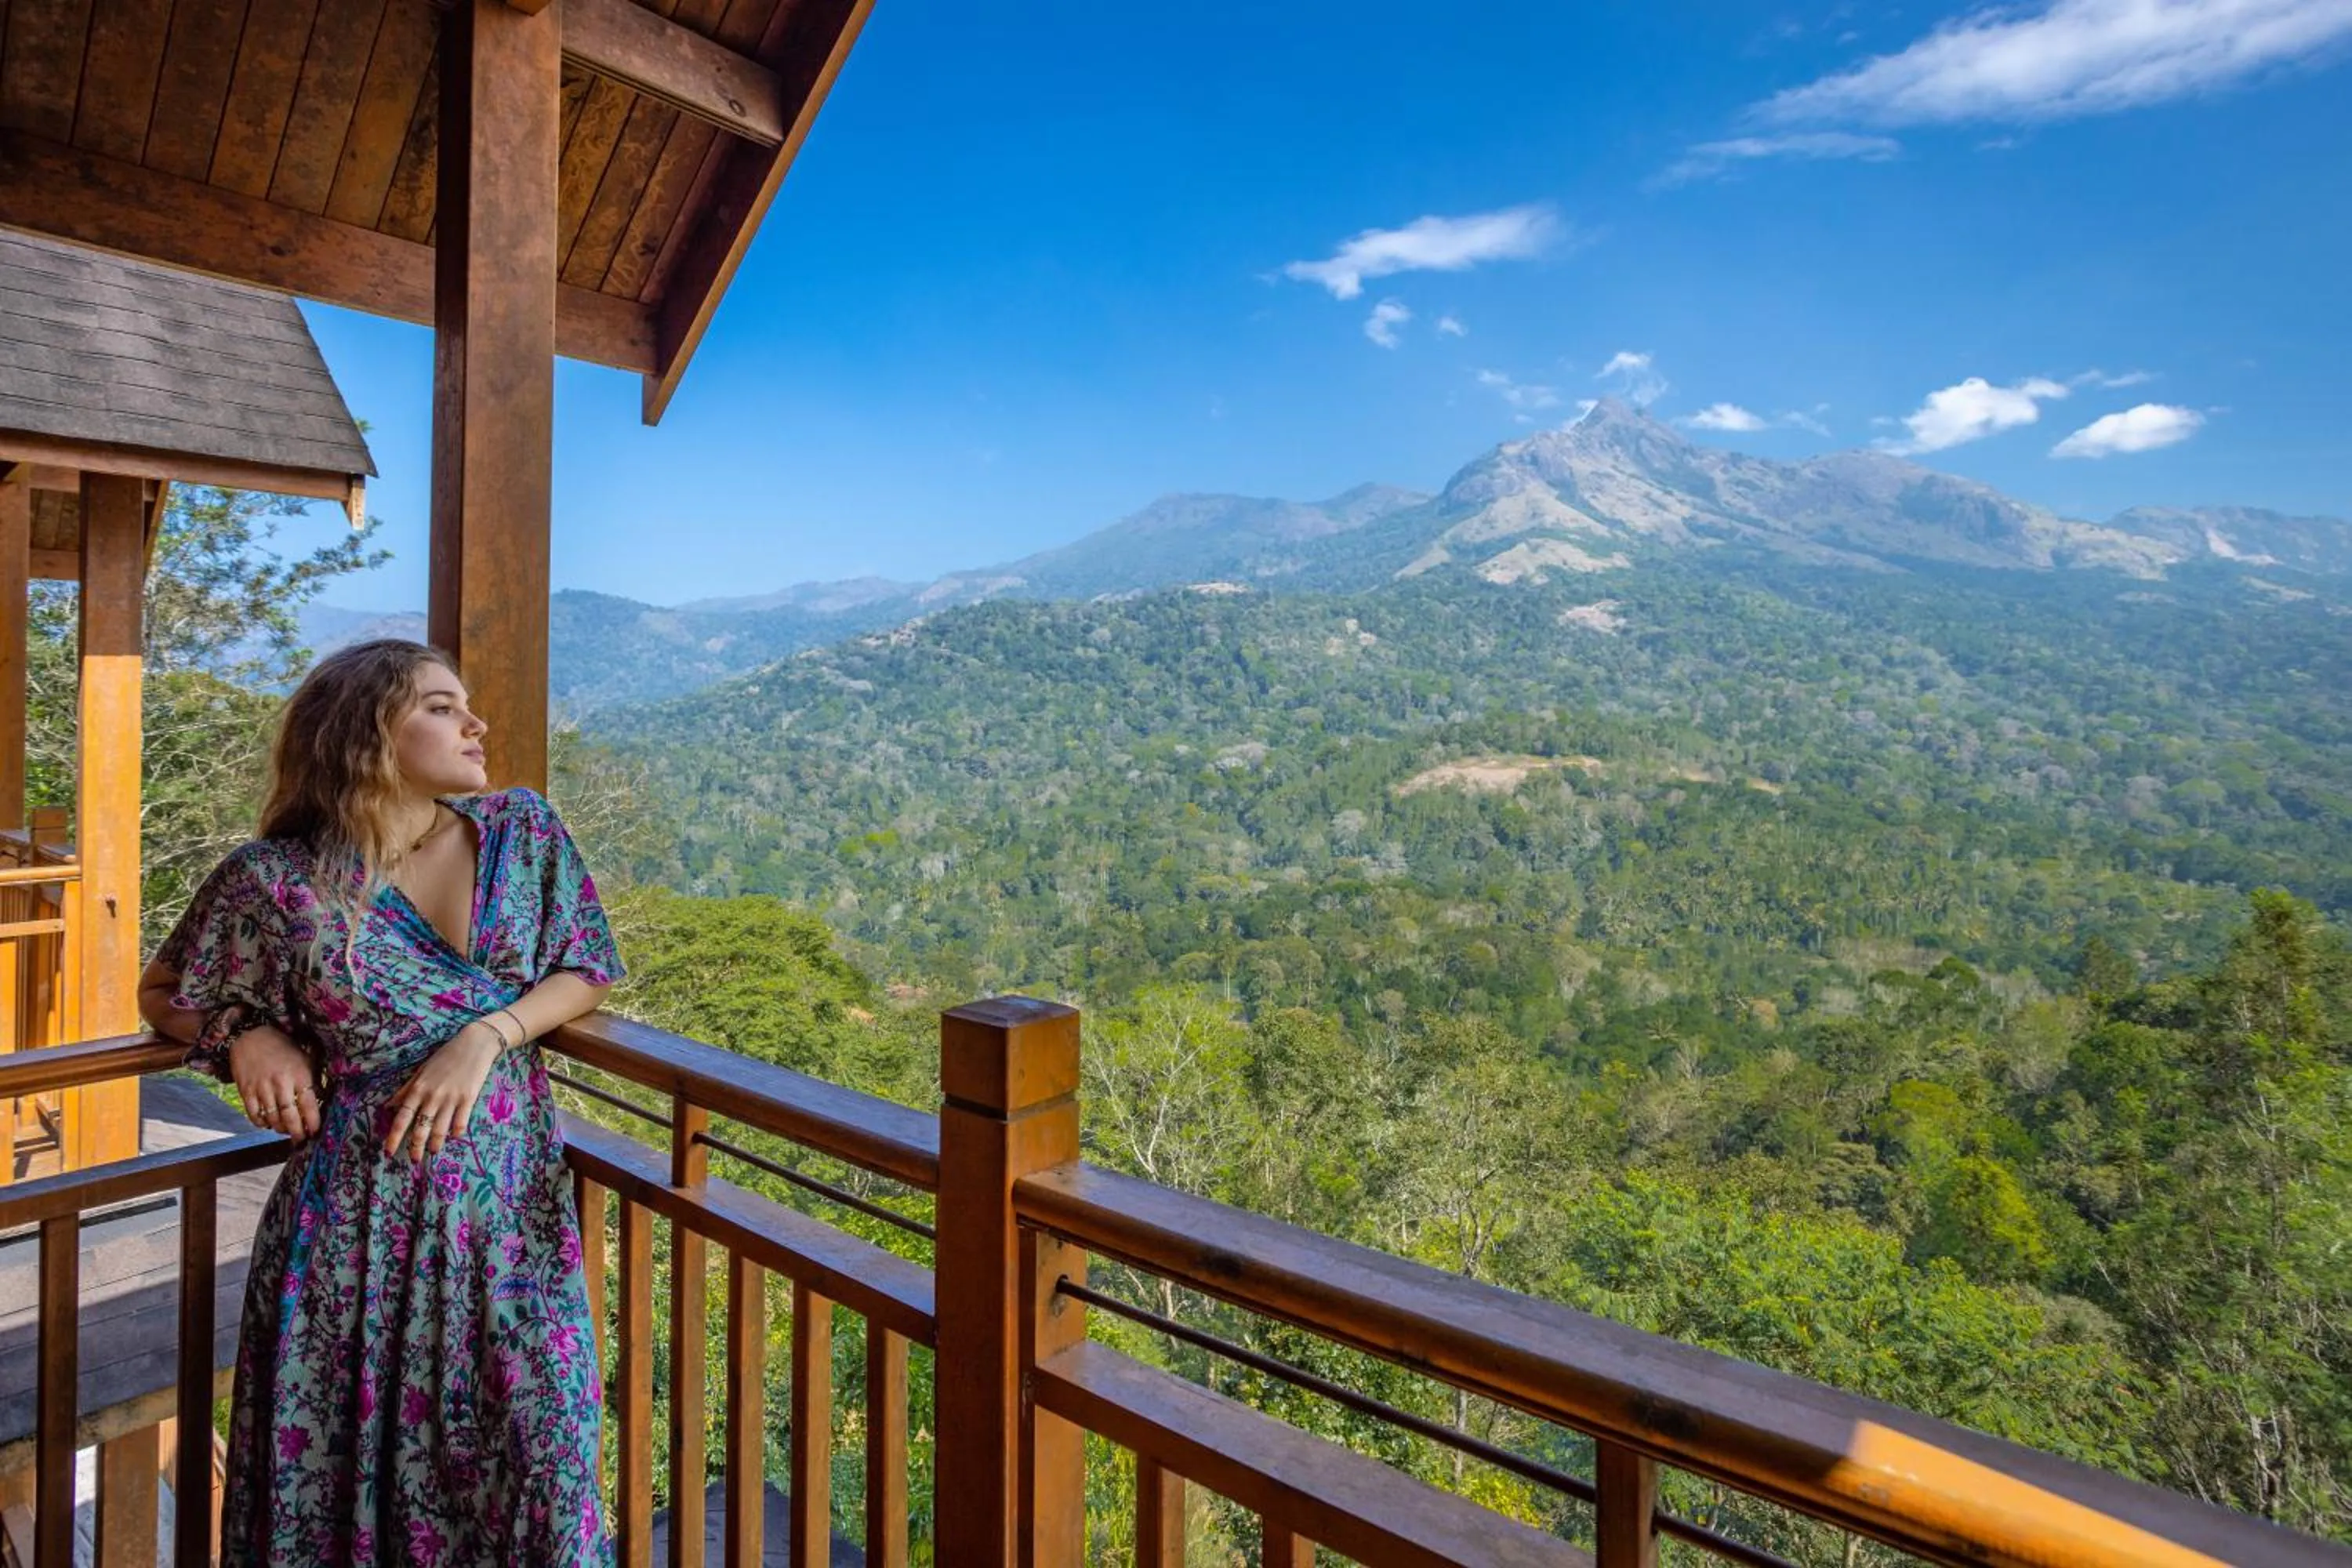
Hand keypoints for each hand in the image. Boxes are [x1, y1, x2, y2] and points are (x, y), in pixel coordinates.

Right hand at [227, 1025, 320, 1141]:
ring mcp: (262, 1087)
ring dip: (279, 1128)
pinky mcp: (246, 1090)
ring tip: (285, 1129)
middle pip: (289, 1116)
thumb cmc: (283, 1048)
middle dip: (297, 1132)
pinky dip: (261, 1123)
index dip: (313, 1122)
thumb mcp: (305, 1059)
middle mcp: (281, 1082)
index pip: (309, 1104)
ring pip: (272, 1118)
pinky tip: (267, 1123)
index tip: (315, 1132)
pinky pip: (254, 1114)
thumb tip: (322, 1101)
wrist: (252, 1035)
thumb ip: (312, 1079)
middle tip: (301, 1139)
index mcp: (300, 1074)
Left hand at [383, 1023, 504, 1161]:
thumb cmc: (445, 1056)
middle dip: (416, 1147)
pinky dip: (456, 1132)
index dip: (394, 1137)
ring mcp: (451, 1098)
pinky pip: (461, 1122)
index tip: (389, 1151)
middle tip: (414, 1160)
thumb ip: (405, 1090)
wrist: (474, 1044)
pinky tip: (454, 1137)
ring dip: (435, 1144)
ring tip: (433, 1152)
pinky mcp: (468, 1099)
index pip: (402, 1118)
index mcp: (418, 1089)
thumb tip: (389, 1106)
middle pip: (421, 1128)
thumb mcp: (421, 1071)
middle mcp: (432, 1096)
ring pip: (440, 1129)